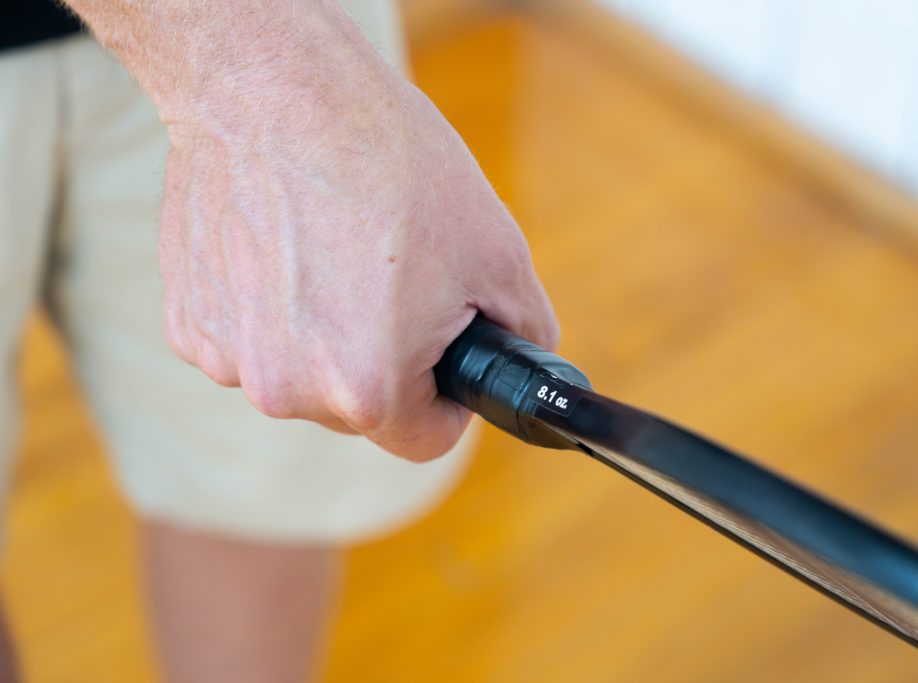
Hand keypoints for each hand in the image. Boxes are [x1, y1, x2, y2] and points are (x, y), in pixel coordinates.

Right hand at [155, 7, 558, 460]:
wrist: (276, 89)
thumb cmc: (391, 165)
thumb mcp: (496, 251)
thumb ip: (523, 328)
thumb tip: (528, 357)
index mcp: (369, 389)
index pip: (426, 440)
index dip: (447, 402)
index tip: (444, 358)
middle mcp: (289, 392)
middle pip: (360, 408)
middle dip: (385, 359)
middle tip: (389, 280)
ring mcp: (228, 360)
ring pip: (303, 374)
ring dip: (322, 333)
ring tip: (332, 251)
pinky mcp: (188, 323)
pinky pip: (251, 342)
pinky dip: (270, 310)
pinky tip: (280, 247)